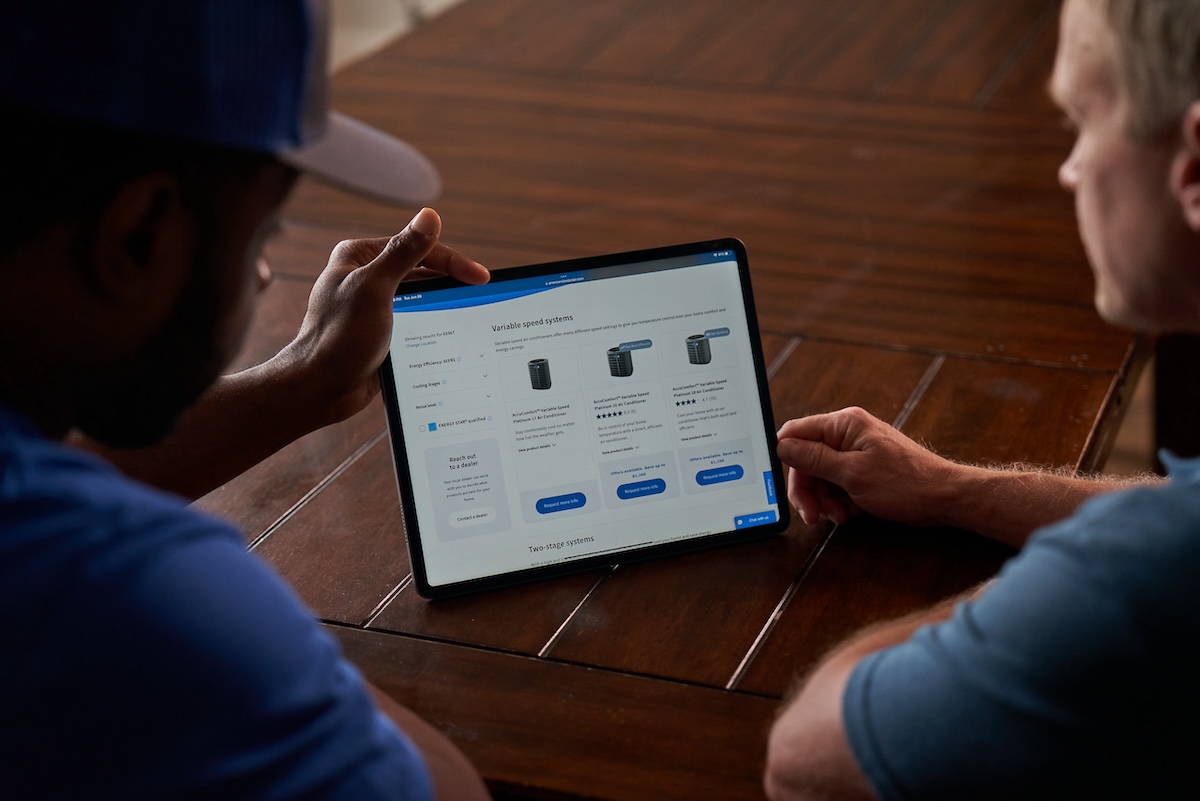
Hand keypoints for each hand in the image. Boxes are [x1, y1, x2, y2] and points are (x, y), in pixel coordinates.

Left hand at [278, 208, 488, 428]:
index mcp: (359, 257)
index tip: (480, 277)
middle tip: (482, 292)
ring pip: (421, 296)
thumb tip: (429, 216)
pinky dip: (435, 323)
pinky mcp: (381, 331)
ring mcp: (374, 305)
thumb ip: (402, 253)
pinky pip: (415, 320)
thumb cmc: (339, 338)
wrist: (320, 389)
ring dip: (445, 303)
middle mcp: (365, 276)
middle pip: (421, 270)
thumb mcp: (374, 290)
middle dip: (451, 281)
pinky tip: (453, 332)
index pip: (416, 248)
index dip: (452, 261)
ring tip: (472, 311)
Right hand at [776, 406, 963, 527]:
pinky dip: (838, 501)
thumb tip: (782, 446)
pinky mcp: (863, 469)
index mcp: (844, 425)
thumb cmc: (905, 483)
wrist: (942, 498)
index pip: (796, 432)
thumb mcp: (852, 473)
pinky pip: (837, 484)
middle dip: (808, 490)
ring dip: (824, 500)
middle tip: (812, 514)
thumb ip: (813, 458)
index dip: (786, 459)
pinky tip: (850, 513)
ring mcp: (856, 452)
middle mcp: (847, 434)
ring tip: (839, 516)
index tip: (787, 485)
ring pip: (821, 476)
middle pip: (806, 460)